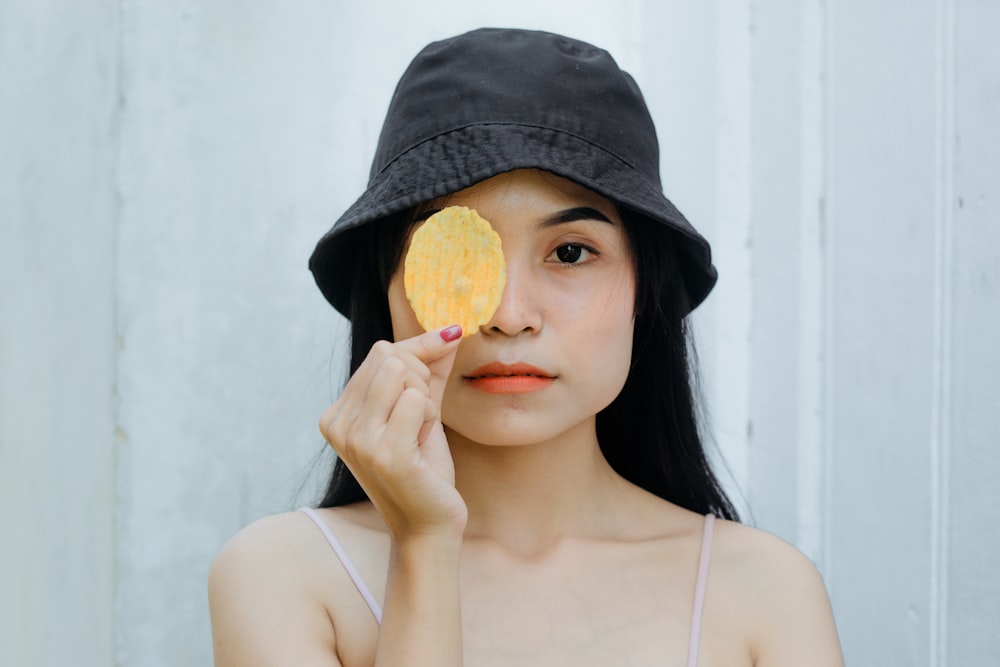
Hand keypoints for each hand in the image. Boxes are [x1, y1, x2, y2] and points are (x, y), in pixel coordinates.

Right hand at [320, 325, 466, 539]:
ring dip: (424, 400)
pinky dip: (429, 418)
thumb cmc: (424, 466)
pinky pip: (416, 400)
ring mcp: (357, 439)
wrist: (429, 523)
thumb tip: (452, 328)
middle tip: (420, 421)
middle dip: (420, 381)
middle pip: (391, 356)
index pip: (381, 350)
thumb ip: (430, 367)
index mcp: (336, 413)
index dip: (419, 356)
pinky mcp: (384, 453)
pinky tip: (421, 445)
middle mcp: (337, 424)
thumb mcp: (421, 407)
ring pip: (402, 373)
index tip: (434, 376)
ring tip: (418, 432)